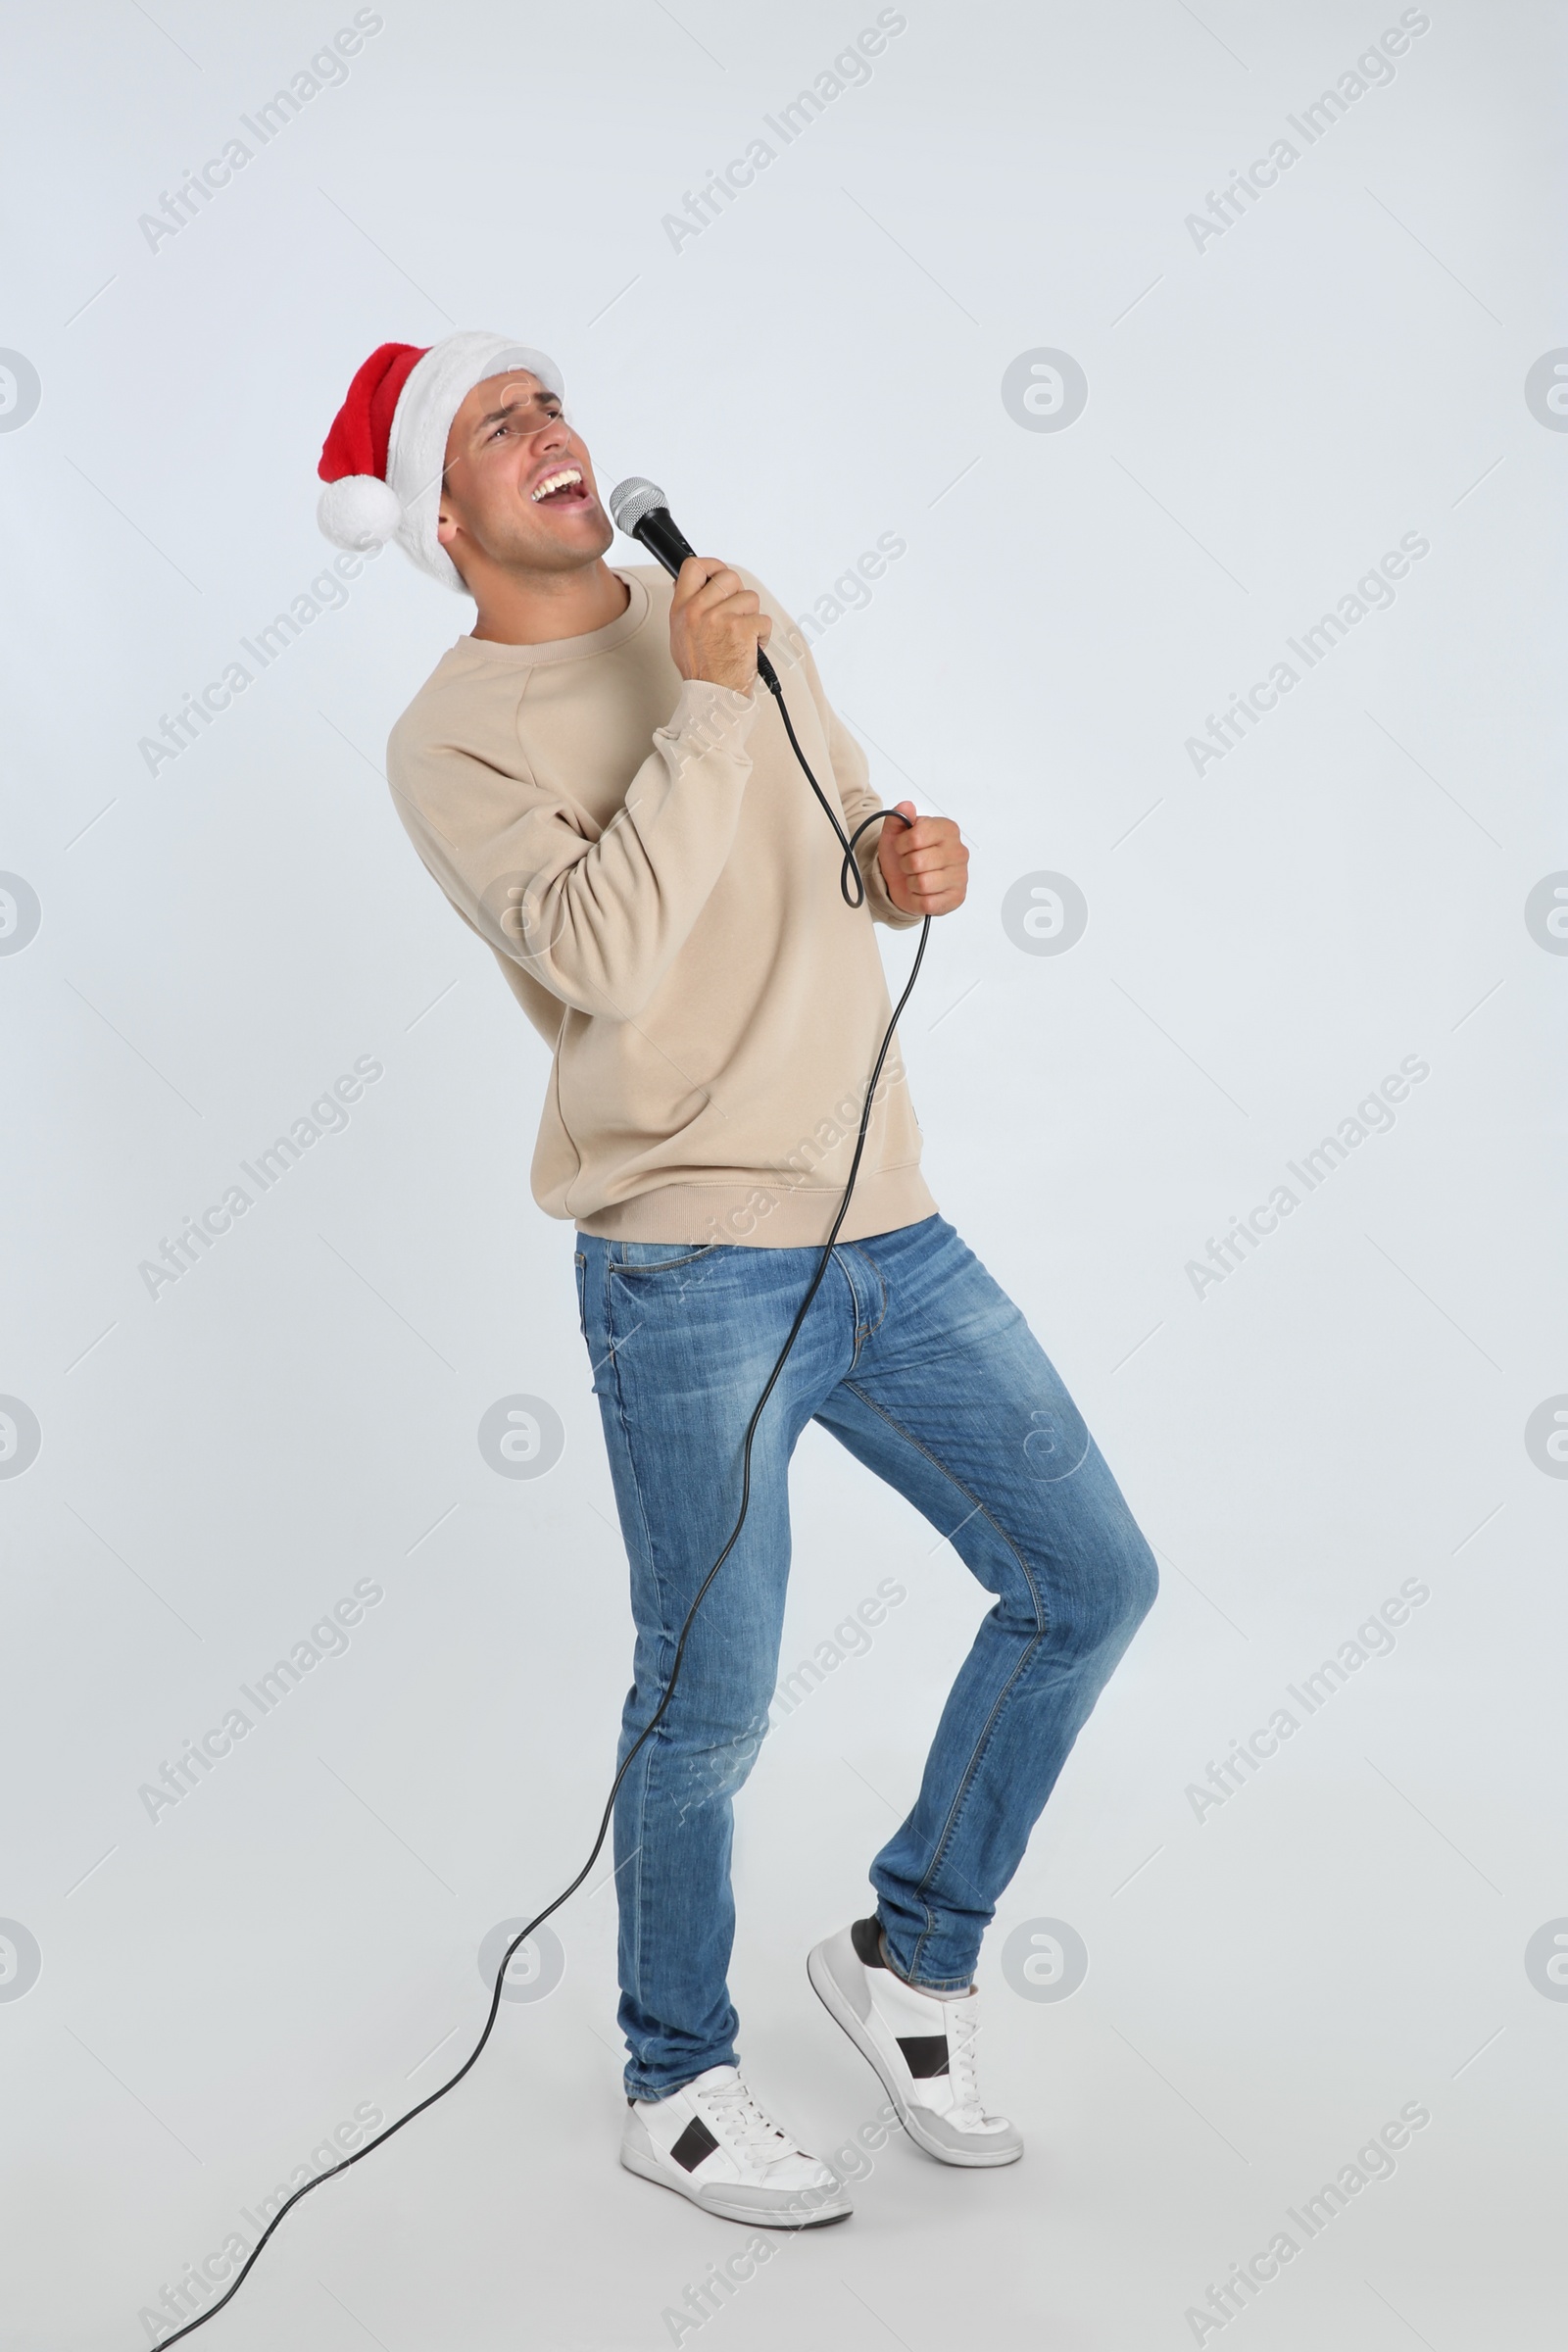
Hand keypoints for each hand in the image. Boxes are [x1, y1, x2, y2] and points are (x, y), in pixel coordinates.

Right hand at [669, 556, 772, 690]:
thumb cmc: (700, 672)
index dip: (712, 565)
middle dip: (739, 594)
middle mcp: (698, 610)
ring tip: (743, 637)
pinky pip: (763, 620)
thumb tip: (689, 584)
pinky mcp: (741, 629)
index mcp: (682, 609)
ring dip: (752, 617)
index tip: (719, 574)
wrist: (712, 697)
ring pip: (750, 598)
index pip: (693, 566)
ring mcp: (720, 618)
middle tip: (738, 613)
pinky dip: (763, 635)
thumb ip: (686, 608)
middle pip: (729, 576)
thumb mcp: (680, 636)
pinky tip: (752, 648)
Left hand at [877, 802, 968, 916]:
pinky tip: (921, 892)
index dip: (901, 845)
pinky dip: (917, 899)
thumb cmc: (904, 855)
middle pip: (918, 862)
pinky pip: (928, 902)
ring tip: (915, 877)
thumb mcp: (894, 834)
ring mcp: (960, 875)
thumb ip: (897, 818)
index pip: (917, 837)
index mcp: (947, 829)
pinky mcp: (957, 897)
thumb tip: (906, 807)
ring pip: (922, 883)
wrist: (903, 881)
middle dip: (905, 865)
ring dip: (911, 883)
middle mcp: (958, 851)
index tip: (902, 847)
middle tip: (909, 865)